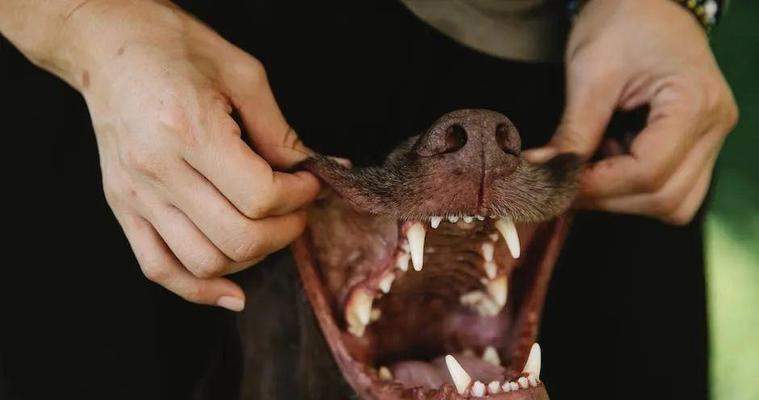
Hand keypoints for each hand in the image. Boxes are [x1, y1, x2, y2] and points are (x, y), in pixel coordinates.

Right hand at [69, 2, 319, 308]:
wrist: (108, 44)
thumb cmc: (176, 49)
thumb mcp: (243, 75)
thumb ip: (281, 132)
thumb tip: (322, 169)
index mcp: (190, 131)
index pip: (261, 196)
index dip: (300, 196)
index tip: (311, 182)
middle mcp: (158, 171)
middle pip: (239, 237)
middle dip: (285, 230)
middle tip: (298, 208)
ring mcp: (135, 194)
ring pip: (205, 262)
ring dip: (251, 256)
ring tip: (267, 229)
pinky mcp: (122, 206)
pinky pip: (159, 268)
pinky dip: (198, 289)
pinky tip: (232, 290)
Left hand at [524, 0, 737, 223]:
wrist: (648, 0)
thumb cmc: (622, 22)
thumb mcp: (590, 74)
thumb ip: (573, 132)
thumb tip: (542, 173)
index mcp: (695, 103)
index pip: (649, 172)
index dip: (598, 186)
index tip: (556, 184)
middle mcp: (715, 127)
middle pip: (666, 198)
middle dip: (608, 199)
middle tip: (562, 185)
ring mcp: (712, 137)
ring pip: (673, 202)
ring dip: (622, 199)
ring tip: (587, 170)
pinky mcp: (699, 143)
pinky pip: (672, 186)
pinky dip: (634, 188)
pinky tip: (606, 163)